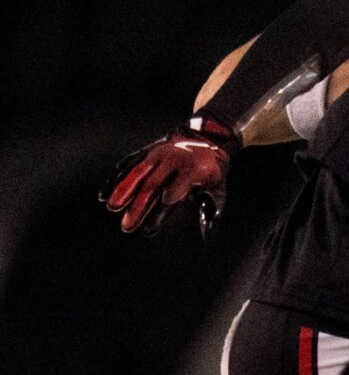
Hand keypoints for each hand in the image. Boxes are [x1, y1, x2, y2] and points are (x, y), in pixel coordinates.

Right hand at [103, 115, 237, 236]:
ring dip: (123, 191)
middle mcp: (173, 159)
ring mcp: (157, 154)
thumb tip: (208, 236)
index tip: (155, 220)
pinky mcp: (146, 151)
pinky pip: (128, 164)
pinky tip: (104, 195)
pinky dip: (115, 179)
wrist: (206, 138)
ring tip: (112, 208)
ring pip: (137, 173)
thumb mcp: (219, 188)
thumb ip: (211, 209)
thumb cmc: (213, 170)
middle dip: (139, 206)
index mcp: (194, 168)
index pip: (179, 186)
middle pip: (153, 185)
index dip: (168, 200)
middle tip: (127, 226)